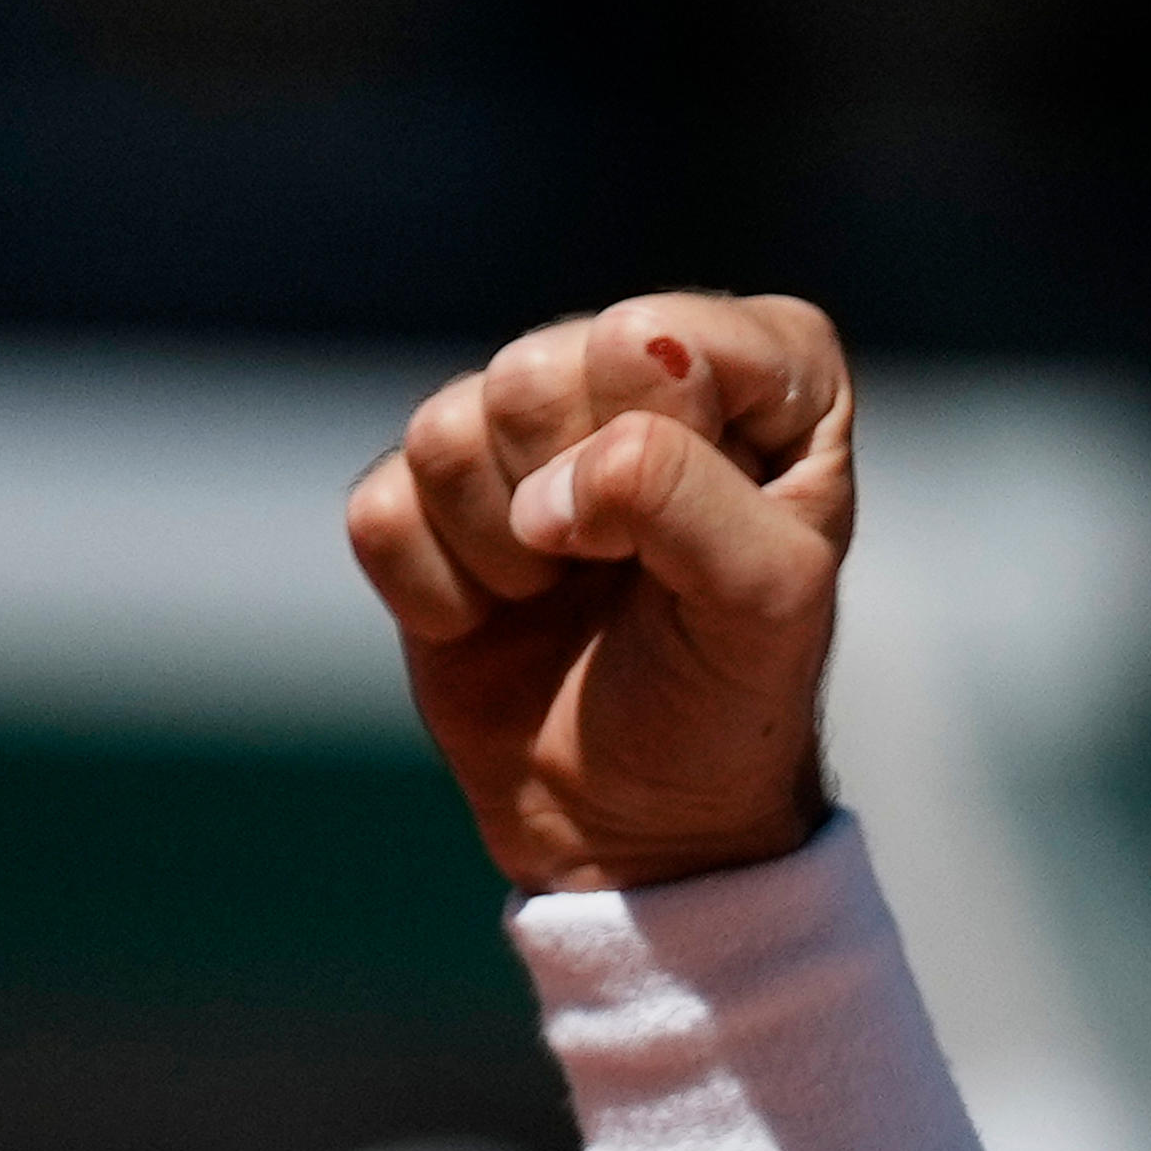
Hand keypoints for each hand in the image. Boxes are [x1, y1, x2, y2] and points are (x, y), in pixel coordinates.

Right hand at [348, 291, 855, 892]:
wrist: (641, 816)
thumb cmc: (731, 695)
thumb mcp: (767, 602)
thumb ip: (687, 500)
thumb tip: (551, 486)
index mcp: (768, 372)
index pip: (667, 334)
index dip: (666, 442)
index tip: (703, 534)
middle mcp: (639, 372)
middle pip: (538, 368)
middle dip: (575, 499)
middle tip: (626, 572)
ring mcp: (522, 431)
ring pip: (446, 429)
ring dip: (506, 553)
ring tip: (567, 594)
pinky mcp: (426, 497)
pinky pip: (382, 508)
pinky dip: (442, 595)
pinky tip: (502, 618)